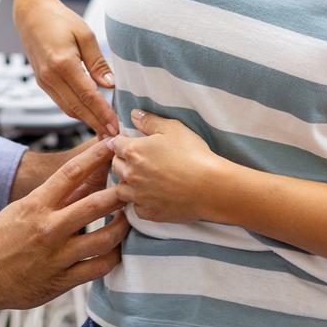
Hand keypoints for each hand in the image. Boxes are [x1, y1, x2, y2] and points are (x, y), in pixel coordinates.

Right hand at [0, 138, 129, 313]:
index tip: (113, 145)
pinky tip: (117, 251)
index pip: (71, 173)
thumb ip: (52, 199)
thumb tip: (84, 184)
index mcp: (36, 205)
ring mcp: (58, 255)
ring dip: (123, 227)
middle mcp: (49, 228)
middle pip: (96, 204)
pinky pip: (98, 268)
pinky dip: (112, 258)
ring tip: (130, 220)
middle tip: (135, 185)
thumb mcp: (21, 210)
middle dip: (120, 192)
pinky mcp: (63, 280)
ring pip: (105, 239)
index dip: (95, 156)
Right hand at [14, 0, 118, 136]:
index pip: (87, 96)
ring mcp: (43, 81)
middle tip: (114, 135)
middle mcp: (50, 76)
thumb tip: (110, 85)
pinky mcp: (42, 82)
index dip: (103, 114)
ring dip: (86, 120)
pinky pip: (61, 101)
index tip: (116, 126)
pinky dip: (76, 111)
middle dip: (96, 123)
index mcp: (63, 63)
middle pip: (77, 108)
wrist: (31, 14)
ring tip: (104, 128)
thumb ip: (97, 62)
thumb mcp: (85, 35)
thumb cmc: (59, 19)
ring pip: (67, 109)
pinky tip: (89, 114)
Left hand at [112, 108, 231, 223]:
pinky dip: (140, 203)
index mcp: (134, 151)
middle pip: (115, 166)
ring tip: (140, 180)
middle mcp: (131, 174)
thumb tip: (134, 115)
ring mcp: (139, 195)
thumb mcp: (173, 129)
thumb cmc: (193, 154)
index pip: (115, 144)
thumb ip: (150, 121)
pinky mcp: (149, 212)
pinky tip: (150, 197)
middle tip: (136, 160)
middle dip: (122, 161)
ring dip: (127, 184)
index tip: (128, 144)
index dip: (122, 142)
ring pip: (121, 189)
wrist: (210, 187)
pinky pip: (136, 208)